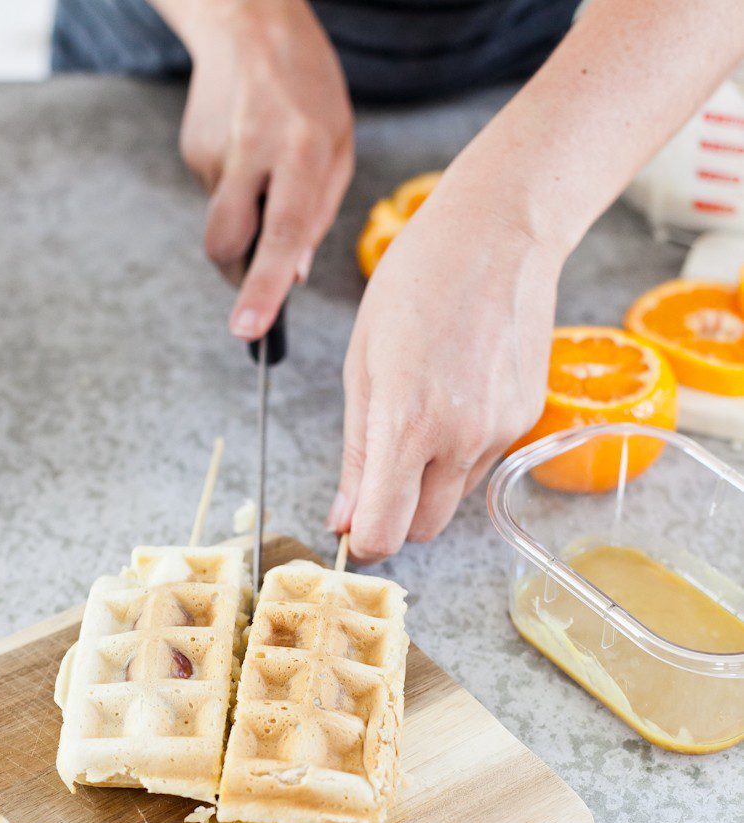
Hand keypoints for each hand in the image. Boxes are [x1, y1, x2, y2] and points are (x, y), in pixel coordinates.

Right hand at [178, 0, 353, 339]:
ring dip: (245, 220)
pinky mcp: (191, 152)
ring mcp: (213, 152)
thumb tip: (294, 276)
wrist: (248, 20)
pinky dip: (234, 193)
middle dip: (238, 274)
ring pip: (223, 222)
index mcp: (301, 150)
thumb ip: (318, 215)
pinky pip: (216, 198)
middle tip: (258, 273)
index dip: (264, 288)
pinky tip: (247, 152)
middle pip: (226, 242)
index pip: (282, 234)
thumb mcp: (338, 147)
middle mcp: (252, 151)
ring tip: (266, 172)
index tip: (247, 330)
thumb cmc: (308, 91)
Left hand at [328, 164, 564, 560]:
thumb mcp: (362, 365)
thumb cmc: (416, 283)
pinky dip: (461, 453)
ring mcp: (500, 433)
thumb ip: (356, 452)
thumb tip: (344, 519)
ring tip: (421, 413)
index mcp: (407, 425)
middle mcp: (460, 440)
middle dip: (396, 517)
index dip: (363, 540)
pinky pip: (483, 465)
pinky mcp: (526, 422)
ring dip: (429, 483)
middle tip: (379, 476)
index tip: (351, 526)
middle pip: (422, 529)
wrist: (500, 233)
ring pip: (453, 499)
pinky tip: (455, 397)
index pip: (385, 533)